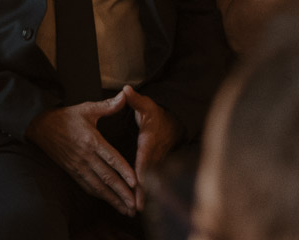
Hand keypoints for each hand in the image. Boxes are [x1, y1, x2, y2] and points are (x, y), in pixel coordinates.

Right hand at [27, 93, 137, 215]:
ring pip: (98, 186)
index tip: (136, 183)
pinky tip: (110, 202)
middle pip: (107, 177)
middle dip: (122, 192)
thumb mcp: (86, 109)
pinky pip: (87, 186)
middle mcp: (85, 155)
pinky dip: (100, 196)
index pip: (111, 158)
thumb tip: (125, 96)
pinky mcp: (72, 171)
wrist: (39, 125)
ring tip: (127, 210)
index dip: (124, 171)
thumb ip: (107, 106)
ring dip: (113, 199)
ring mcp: (77, 165)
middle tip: (136, 205)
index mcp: (91, 140)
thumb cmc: (65, 117)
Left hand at [122, 86, 178, 211]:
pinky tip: (137, 204)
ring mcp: (157, 161)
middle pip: (148, 175)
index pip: (145, 156)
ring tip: (135, 210)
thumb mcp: (146, 105)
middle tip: (137, 206)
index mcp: (150, 141)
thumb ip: (135, 99)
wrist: (173, 122)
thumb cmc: (156, 114)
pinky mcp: (156, 166)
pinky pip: (150, 181)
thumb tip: (126, 89)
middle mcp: (155, 154)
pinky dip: (145, 192)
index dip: (142, 169)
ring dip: (144, 195)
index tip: (138, 181)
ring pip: (150, 181)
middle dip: (143, 191)